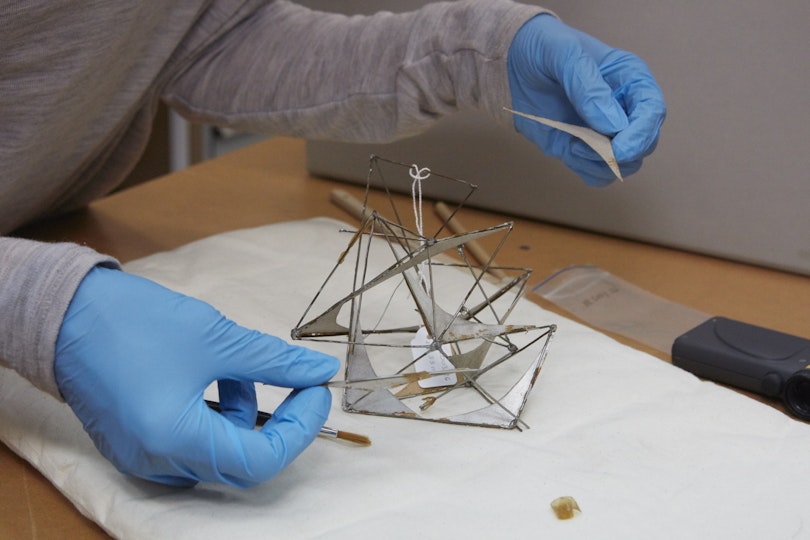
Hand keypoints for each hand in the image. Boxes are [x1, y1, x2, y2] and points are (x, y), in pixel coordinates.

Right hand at [55, 266, 339, 487]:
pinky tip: (214, 376)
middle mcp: (155, 461)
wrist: (65, 312)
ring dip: (243, 415)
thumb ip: (274, 361)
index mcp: (174, 439)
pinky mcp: (134, 443)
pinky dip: (214, 416)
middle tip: (297, 386)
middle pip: (239, 462)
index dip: (299, 430)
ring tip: (239, 369)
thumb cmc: (134, 322)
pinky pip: (190, 444)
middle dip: (277, 424)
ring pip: (216, 452)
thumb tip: (318, 371)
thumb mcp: (216, 338)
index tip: (315, 394)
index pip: (259, 460)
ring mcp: (141, 457)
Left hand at [508, 14, 665, 185]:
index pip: (652, 111)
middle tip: (585, 146)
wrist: (512, 63)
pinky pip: (598, 173)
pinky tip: (568, 151)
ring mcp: (604, 131)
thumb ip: (587, 85)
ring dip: (601, 164)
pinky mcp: (583, 148)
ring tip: (573, 146)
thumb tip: (612, 125)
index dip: (641, 134)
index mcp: (630, 79)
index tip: (618, 148)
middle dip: (621, 153)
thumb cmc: (542, 48)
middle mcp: (624, 108)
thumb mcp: (563, 53)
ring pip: (624, 164)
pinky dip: (587, 170)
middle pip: (644, 143)